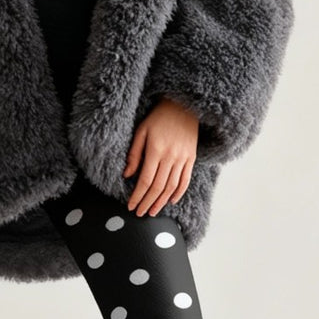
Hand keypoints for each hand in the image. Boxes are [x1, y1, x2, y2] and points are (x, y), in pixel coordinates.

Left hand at [122, 98, 198, 216]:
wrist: (183, 106)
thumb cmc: (158, 118)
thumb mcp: (141, 132)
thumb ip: (134, 154)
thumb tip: (127, 175)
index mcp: (156, 150)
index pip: (145, 180)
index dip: (137, 196)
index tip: (131, 206)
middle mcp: (170, 156)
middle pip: (157, 187)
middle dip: (147, 203)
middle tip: (140, 213)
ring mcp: (183, 158)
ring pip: (171, 187)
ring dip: (161, 202)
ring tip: (152, 211)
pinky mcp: (191, 158)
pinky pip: (185, 180)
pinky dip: (178, 193)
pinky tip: (170, 201)